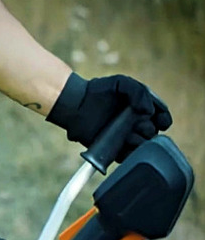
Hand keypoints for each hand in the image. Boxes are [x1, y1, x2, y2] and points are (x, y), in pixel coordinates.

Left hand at [47, 73, 171, 160]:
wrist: (75, 104)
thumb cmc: (98, 91)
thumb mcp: (122, 83)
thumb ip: (139, 91)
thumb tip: (149, 111)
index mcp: (141, 110)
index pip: (161, 118)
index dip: (164, 120)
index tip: (160, 120)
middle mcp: (134, 125)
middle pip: (152, 133)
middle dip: (148, 129)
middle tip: (136, 123)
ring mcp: (123, 138)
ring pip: (141, 146)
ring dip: (140, 142)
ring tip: (129, 134)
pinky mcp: (111, 148)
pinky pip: (125, 157)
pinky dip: (128, 153)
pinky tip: (123, 144)